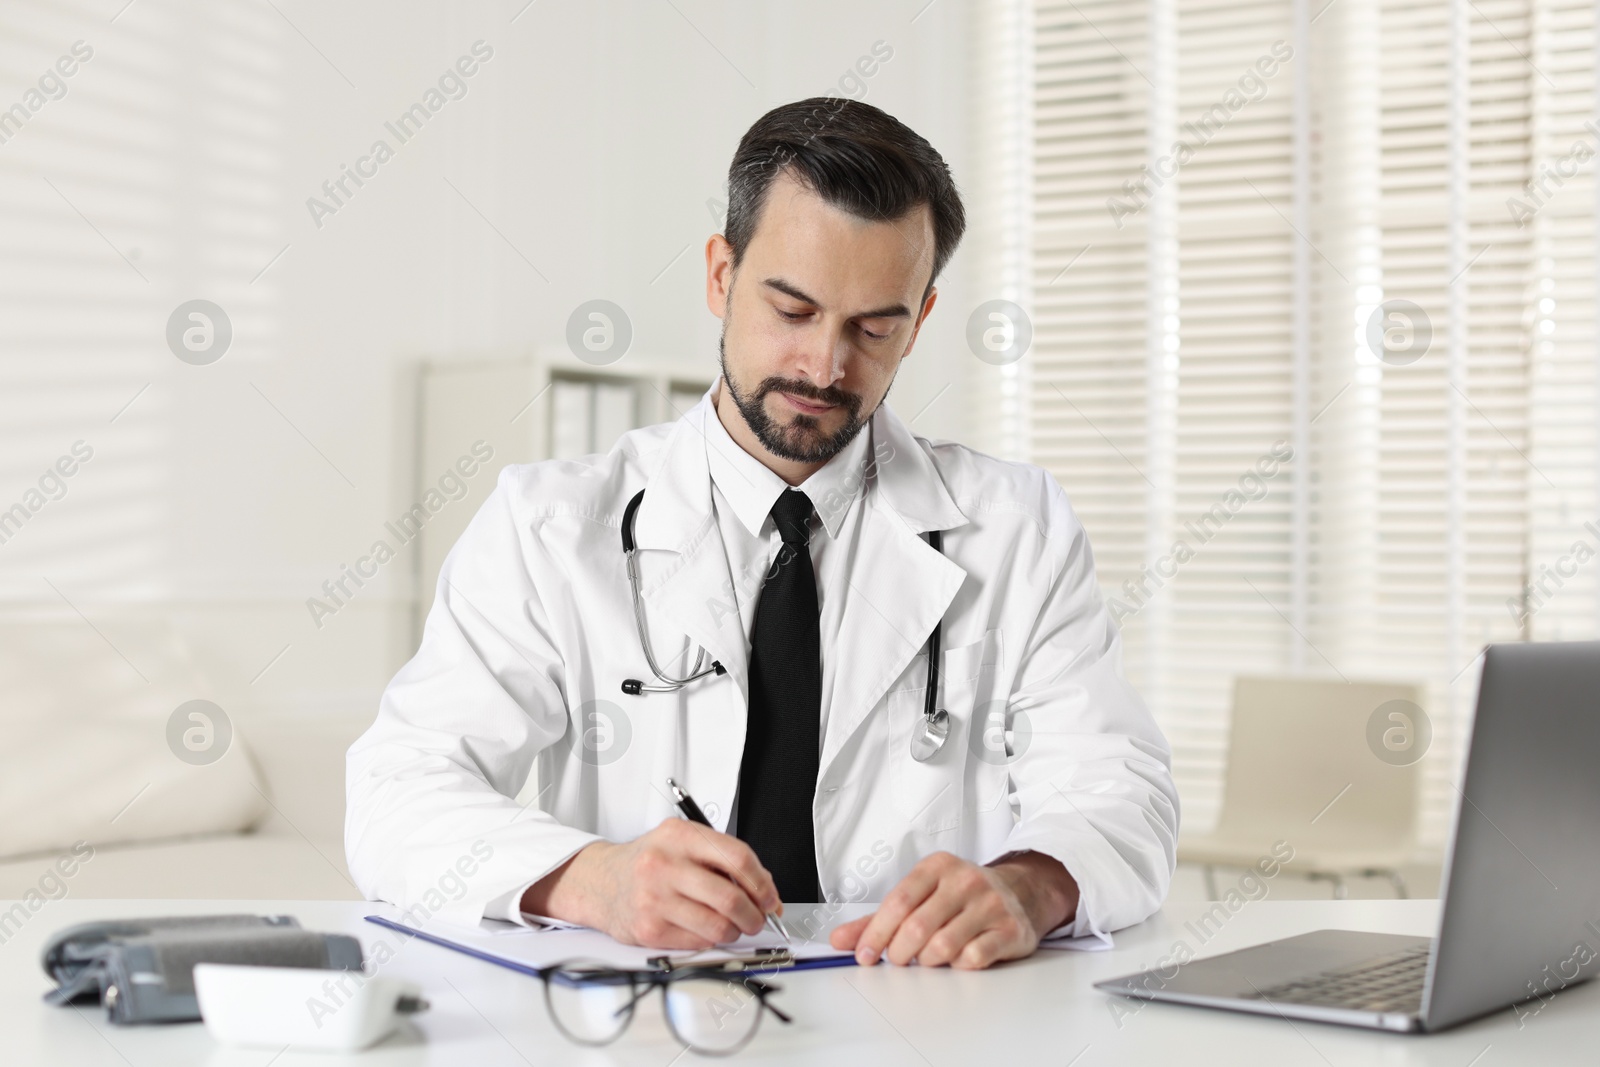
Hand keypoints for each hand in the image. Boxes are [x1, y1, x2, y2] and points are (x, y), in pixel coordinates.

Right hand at [521, 819, 779, 949]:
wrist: (600, 881)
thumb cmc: (649, 862)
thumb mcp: (682, 843)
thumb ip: (721, 859)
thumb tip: (765, 891)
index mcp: (680, 835)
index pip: (737, 858)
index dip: (762, 883)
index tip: (770, 897)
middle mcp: (665, 864)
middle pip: (730, 896)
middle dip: (754, 915)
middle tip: (758, 919)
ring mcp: (655, 898)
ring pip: (717, 926)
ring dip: (735, 932)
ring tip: (733, 927)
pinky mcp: (649, 929)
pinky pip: (698, 942)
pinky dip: (711, 941)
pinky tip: (705, 930)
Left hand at [828, 851, 1077, 969]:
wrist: (1019, 892)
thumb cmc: (961, 896)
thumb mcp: (920, 896)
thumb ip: (878, 919)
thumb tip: (840, 940)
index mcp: (937, 867)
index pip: (898, 901)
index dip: (876, 932)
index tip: (864, 955)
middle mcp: (965, 880)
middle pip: (918, 926)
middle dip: (900, 952)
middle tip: (898, 960)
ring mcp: (990, 904)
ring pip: (944, 945)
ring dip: (927, 961)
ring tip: (927, 959)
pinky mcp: (1009, 929)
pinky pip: (973, 958)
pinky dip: (957, 966)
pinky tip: (956, 959)